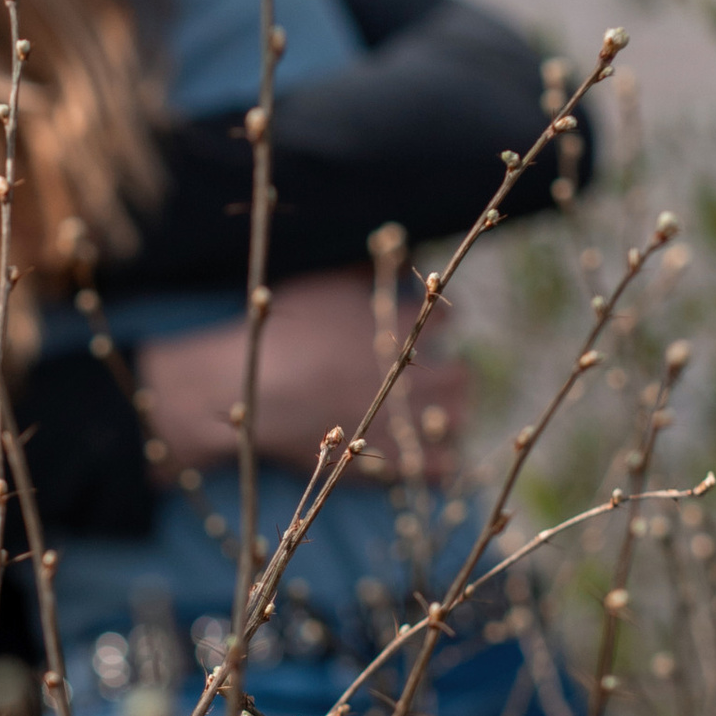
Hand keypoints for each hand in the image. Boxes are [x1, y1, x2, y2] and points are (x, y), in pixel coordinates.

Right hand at [136, 269, 469, 477]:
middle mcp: (409, 373)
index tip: (435, 331)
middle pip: (460, 376)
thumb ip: (364, 273)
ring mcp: (399, 419)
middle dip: (455, 375)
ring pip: (455, 419)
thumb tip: (398, 248)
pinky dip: (440, 462)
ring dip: (452, 414)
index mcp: (398, 329)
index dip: (442, 328)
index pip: (445, 325)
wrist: (255, 389)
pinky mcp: (383, 459)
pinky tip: (434, 455)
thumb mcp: (324, 286)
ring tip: (440, 414)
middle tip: (446, 377)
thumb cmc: (283, 331)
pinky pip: (434, 467)